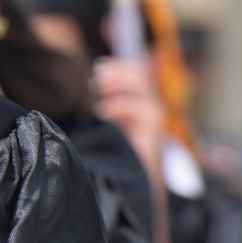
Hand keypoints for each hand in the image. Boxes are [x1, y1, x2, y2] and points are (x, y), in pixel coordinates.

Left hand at [93, 57, 164, 185]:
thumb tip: (87, 89)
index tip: (100, 65)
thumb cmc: (120, 149)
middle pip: (142, 75)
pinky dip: (119, 106)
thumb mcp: (110, 123)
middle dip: (119, 72)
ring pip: (144, 88)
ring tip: (99, 88)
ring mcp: (154, 116)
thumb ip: (105, 106)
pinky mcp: (154, 128)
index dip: (120, 67)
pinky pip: (141, 109)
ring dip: (119, 84)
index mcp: (141, 101)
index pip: (137, 74)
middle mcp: (150, 105)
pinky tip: (102, 112)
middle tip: (98, 75)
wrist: (138, 177)